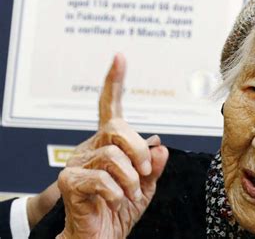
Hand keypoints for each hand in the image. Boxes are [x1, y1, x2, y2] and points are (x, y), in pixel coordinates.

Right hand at [56, 54, 168, 237]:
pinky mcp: (70, 181)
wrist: (101, 236)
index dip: (114, 82)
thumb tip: (159, 146)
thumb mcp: (146, 185)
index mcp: (109, 144)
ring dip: (130, 178)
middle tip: (144, 172)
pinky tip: (115, 200)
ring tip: (130, 192)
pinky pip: (101, 179)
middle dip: (138, 150)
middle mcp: (91, 146)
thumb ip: (153, 165)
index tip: (119, 58)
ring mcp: (77, 162)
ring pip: (112, 155)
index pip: (110, 107)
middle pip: (117, 127)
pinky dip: (116, 192)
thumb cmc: (120, 208)